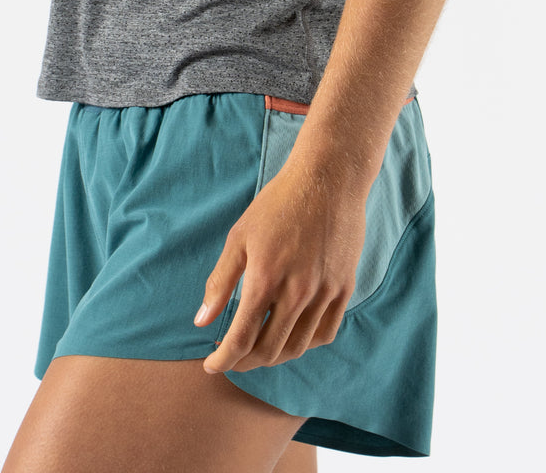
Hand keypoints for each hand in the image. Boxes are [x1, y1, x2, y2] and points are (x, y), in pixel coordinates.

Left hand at [194, 163, 367, 371]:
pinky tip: (291, 335)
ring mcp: (325, 292)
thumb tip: (201, 321)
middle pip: (269, 350)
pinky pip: (325, 333)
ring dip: (273, 356)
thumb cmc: (278, 203)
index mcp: (266, 278)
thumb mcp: (239, 236)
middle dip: (244, 362)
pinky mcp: (344, 288)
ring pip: (298, 347)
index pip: (241, 339)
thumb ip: (220, 281)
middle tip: (231, 358)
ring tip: (257, 349)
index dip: (223, 360)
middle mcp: (298, 292)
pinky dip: (305, 344)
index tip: (211, 365)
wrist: (328, 179)